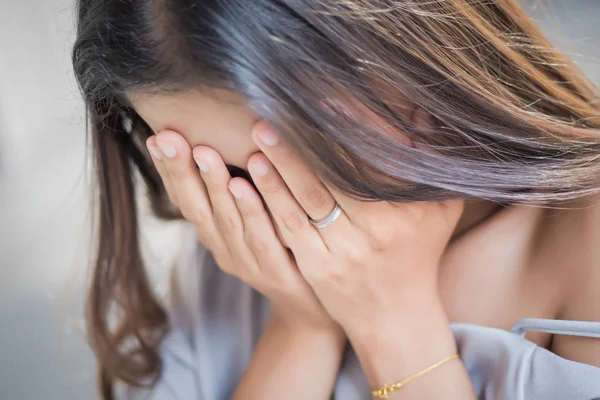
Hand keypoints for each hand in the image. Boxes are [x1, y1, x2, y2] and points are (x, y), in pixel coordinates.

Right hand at [146, 130, 340, 332]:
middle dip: (182, 172)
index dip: (170, 171)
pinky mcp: (276, 273)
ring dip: (213, 186)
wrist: (308, 309)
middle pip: (197, 209)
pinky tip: (242, 184)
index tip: (156, 137)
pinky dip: (250, 210)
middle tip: (169, 137)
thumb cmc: (281, 253)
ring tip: (204, 153)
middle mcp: (224, 249)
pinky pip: (261, 238)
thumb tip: (224, 143)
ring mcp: (248, 263)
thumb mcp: (253, 221)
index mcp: (215, 236)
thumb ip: (238, 190)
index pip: (185, 201)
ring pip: (226, 220)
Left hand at [245, 121, 463, 337]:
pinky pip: (291, 228)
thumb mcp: (439, 210)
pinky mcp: (317, 267)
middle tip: (276, 110)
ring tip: (259, 135)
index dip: (347, 131)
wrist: (395, 315)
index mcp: (405, 212)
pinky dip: (272, 201)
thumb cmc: (419, 253)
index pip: (370, 163)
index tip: (325, 101)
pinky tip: (251, 178)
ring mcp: (342, 251)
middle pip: (333, 179)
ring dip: (280, 167)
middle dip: (303, 145)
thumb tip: (420, 111)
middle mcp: (373, 231)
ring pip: (307, 201)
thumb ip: (434, 163)